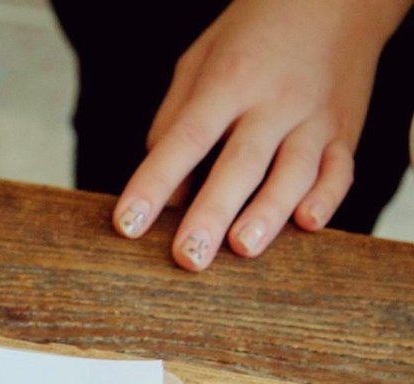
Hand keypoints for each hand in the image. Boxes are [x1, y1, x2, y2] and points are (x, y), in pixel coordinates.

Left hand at [111, 0, 400, 269]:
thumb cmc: (251, 36)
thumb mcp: (199, 60)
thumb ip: (174, 120)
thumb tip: (163, 190)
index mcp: (229, 81)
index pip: (185, 138)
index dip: (153, 183)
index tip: (127, 224)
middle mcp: (275, 101)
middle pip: (241, 163)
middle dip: (212, 213)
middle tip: (186, 256)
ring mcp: (316, 117)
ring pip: (295, 171)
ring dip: (269, 213)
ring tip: (242, 248)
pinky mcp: (347, 131)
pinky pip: (340, 170)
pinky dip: (328, 198)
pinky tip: (308, 224)